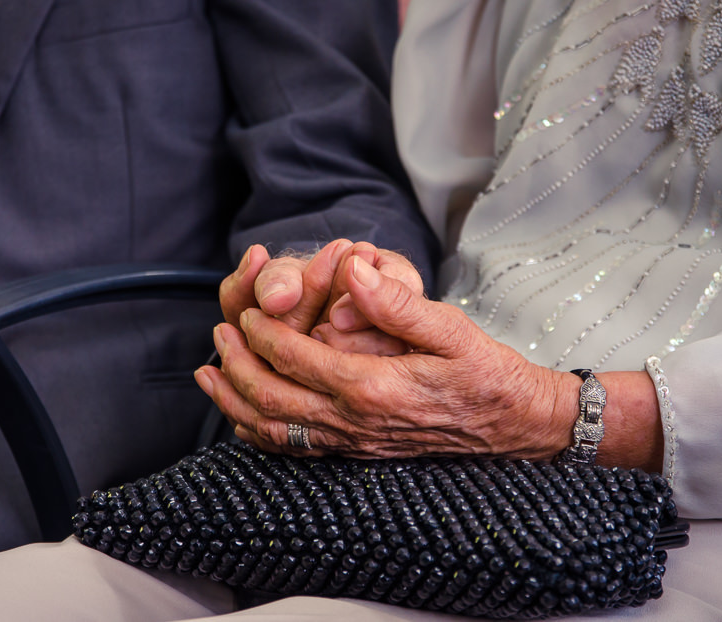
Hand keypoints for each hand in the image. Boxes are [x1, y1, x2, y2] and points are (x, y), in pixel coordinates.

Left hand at [199, 255, 581, 459]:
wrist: (513, 424)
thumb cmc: (485, 372)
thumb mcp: (452, 328)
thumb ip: (398, 303)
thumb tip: (353, 270)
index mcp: (373, 387)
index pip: (297, 359)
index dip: (264, 333)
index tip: (247, 310)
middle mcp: (356, 422)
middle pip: (272, 400)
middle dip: (237, 365)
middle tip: (218, 334)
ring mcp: (354, 443)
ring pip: (275, 431)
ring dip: (235, 402)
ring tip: (208, 374)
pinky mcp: (357, 451)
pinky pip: (296, 450)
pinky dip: (260, 433)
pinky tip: (242, 416)